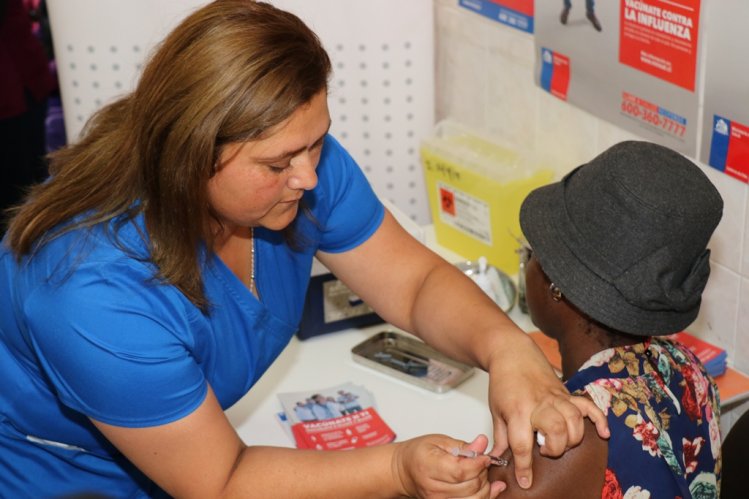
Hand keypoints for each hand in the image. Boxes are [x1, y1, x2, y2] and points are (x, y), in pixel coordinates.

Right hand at [392, 434, 504, 497]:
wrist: (405, 472)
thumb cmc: (419, 454)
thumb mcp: (439, 441)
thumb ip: (463, 446)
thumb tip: (482, 443)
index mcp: (428, 467)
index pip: (461, 472)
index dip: (478, 464)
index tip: (485, 457)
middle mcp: (433, 489)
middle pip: (471, 486)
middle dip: (482, 472)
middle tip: (479, 462)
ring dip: (483, 486)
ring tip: (477, 473)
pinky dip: (483, 496)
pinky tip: (487, 487)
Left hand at [486, 337, 609, 489]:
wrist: (512, 353)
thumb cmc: (502, 382)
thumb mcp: (496, 410)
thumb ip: (500, 436)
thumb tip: (498, 458)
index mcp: (517, 411)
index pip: (522, 445)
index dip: (524, 467)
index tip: (526, 482)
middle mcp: (539, 404)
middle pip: (556, 431)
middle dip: (555, 449)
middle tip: (545, 450)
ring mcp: (555, 397)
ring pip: (574, 420)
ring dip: (572, 437)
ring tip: (562, 442)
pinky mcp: (566, 392)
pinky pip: (589, 405)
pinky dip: (600, 420)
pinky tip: (604, 434)